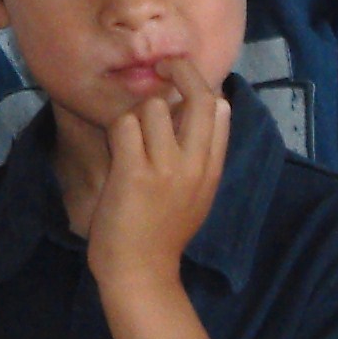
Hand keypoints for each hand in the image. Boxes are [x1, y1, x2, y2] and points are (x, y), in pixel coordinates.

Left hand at [87, 62, 228, 288]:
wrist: (141, 274)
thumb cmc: (161, 234)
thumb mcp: (198, 194)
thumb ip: (205, 154)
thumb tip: (216, 105)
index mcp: (212, 169)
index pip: (221, 108)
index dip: (202, 84)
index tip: (181, 80)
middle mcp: (196, 164)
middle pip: (201, 96)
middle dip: (180, 70)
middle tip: (162, 64)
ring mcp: (167, 168)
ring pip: (153, 106)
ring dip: (136, 113)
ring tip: (129, 137)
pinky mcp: (136, 173)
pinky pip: (125, 125)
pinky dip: (117, 130)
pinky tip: (116, 150)